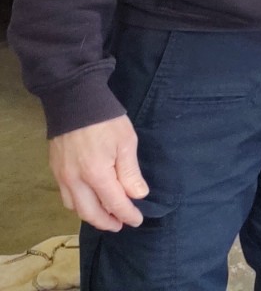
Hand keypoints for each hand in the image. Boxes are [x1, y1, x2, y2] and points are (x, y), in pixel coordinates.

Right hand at [48, 115, 147, 230]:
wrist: (75, 102)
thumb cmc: (106, 120)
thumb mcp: (126, 142)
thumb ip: (130, 172)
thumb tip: (138, 195)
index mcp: (96, 174)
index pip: (114, 203)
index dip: (127, 214)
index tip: (137, 220)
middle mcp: (76, 181)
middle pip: (91, 213)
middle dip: (107, 222)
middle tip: (120, 224)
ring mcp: (62, 177)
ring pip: (75, 207)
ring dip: (91, 215)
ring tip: (107, 215)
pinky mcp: (56, 171)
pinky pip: (66, 196)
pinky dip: (79, 204)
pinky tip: (89, 200)